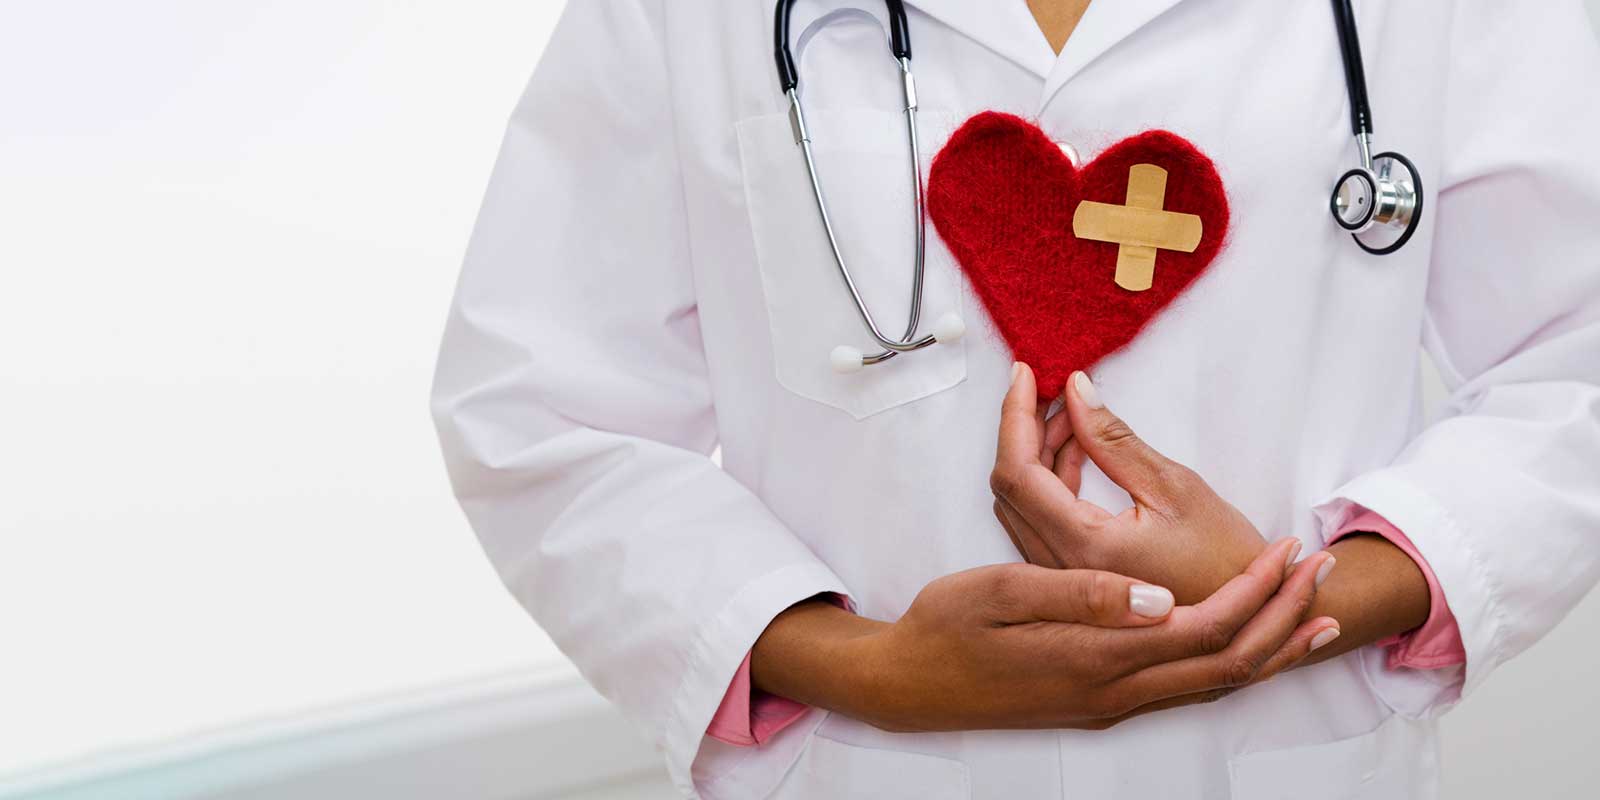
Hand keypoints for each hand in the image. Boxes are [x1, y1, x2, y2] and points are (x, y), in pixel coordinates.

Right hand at [751, 539, 1337, 732]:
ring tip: (1311, 613)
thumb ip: (1079, 595)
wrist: (907, 685)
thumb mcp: (999, 594)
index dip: (1257, 590)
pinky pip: (1186, 690)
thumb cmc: (945, 628)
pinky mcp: (1100, 702)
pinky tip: (1241, 646)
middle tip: (1322, 568)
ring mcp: (1109, 702)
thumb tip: (1154, 598)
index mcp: (1095, 655)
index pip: (1205, 628)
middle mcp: (1114, 690)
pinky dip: (1230, 666)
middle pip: (1227, 663)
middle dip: (1284, 616)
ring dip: (1268, 645)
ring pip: (1213, 684)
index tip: (1290, 547)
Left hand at [990, 364, 1286, 605]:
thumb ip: (1114, 439)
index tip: (1024, 374)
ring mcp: (1062, 577)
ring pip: (1022, 504)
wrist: (1249, 618)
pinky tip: (1080, 452)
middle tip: (1051, 390)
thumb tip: (1075, 391)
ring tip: (1073, 415)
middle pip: (1011, 487)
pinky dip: (1051, 481)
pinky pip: (1041, 521)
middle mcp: (1060, 569)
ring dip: (1038, 454)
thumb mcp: (1175, 487)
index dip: (1013, 416)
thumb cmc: (1227, 560)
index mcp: (1083, 547)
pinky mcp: (1072, 577)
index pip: (1018, 473)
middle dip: (1024, 430)